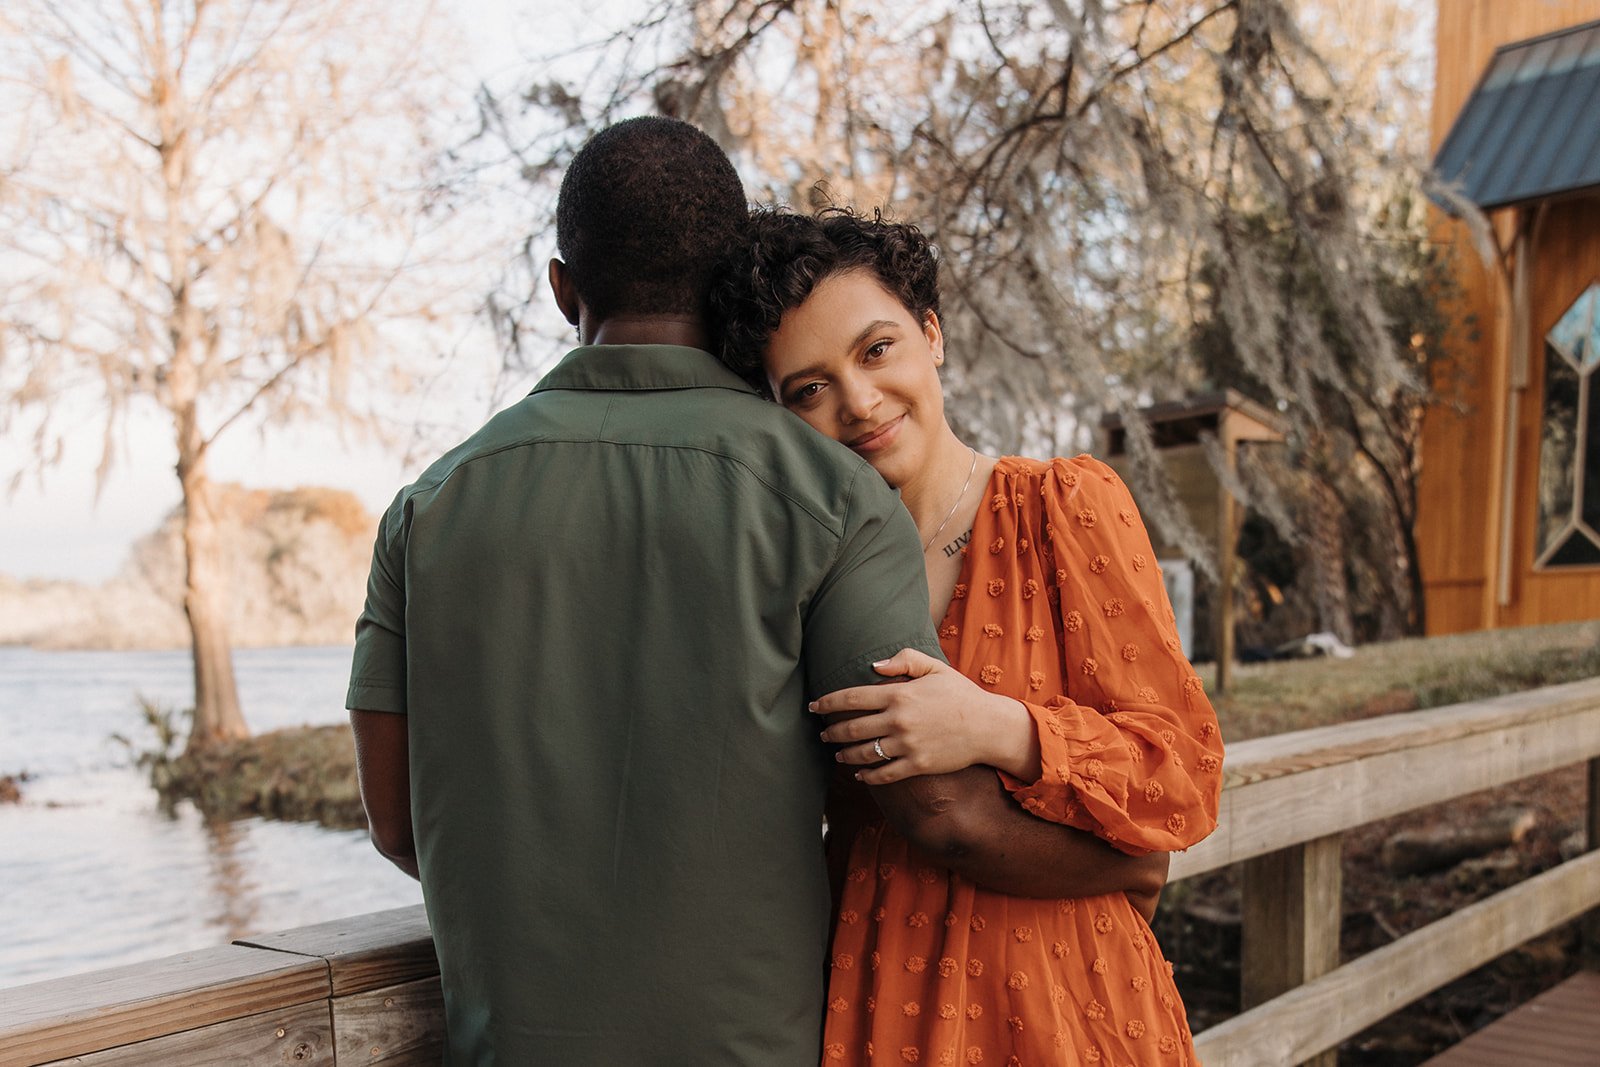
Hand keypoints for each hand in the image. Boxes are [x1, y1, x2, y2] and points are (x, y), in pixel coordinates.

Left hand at [810, 648, 1039, 784]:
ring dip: (845, 755)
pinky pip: (884, 774)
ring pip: (864, 753)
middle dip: (832, 732)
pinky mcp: (917, 765)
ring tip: (837, 754)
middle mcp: (898, 720)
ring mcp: (907, 745)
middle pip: (852, 729)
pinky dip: (867, 776)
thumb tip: (872, 667)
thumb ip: (903, 660)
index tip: (814, 707)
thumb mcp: (934, 668)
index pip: (852, 698)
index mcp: (899, 694)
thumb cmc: (960, 694)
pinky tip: (859, 774)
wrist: (988, 726)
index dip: (827, 703)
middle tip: (823, 734)